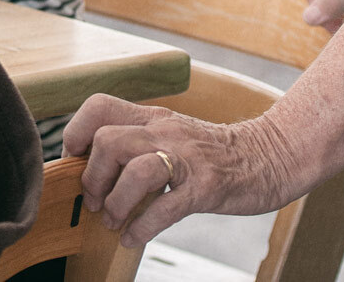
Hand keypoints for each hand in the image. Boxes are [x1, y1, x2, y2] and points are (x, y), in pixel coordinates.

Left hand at [63, 96, 290, 246]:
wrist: (269, 156)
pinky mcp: (206, 187)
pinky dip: (142, 227)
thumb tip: (93, 168)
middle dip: (92, 178)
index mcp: (153, 117)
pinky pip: (166, 207)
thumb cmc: (213, 152)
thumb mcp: (171, 135)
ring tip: (114, 220)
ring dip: (115, 203)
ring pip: (135, 170)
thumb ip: (137, 142)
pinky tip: (134, 238)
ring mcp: (186, 158)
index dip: (76, 131)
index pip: (99, 106)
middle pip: (108, 141)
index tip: (74, 158)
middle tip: (95, 202)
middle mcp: (165, 132)